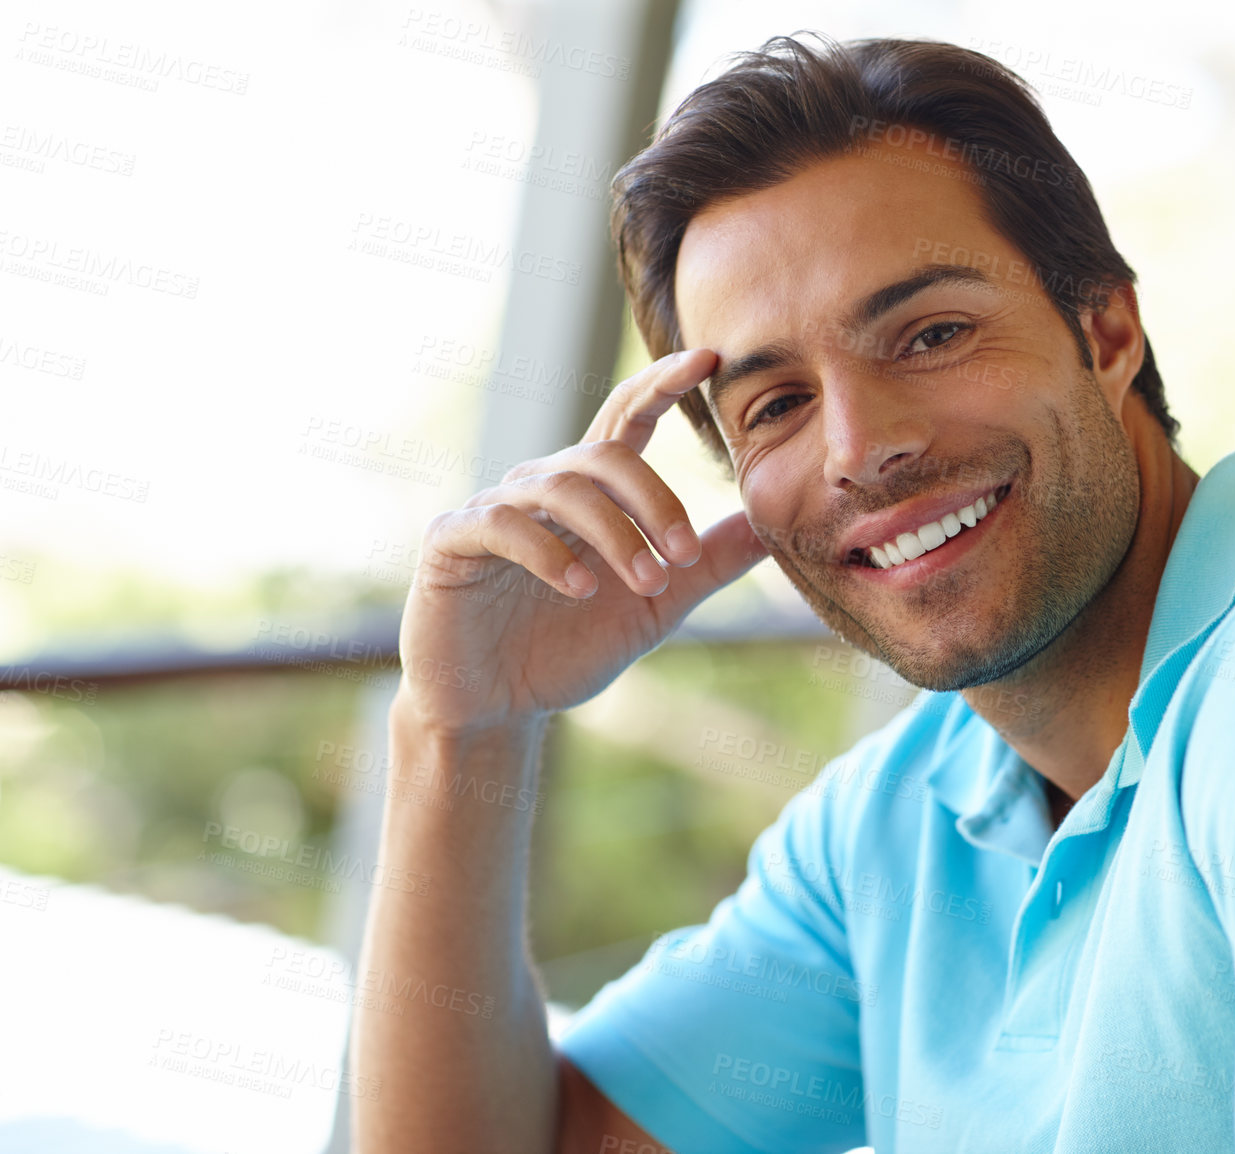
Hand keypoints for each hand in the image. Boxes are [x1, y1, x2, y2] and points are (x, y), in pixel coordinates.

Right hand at [395, 348, 764, 734]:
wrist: (494, 707)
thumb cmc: (569, 647)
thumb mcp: (657, 605)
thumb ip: (709, 562)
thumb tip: (773, 524)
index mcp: (589, 492)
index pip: (628, 419)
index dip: (664, 384)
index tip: (711, 360)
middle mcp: (539, 486)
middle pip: (603, 453)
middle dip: (655, 500)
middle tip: (685, 556)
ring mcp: (492, 508)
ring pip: (561, 487)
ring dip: (615, 534)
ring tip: (648, 583)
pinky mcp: (452, 542)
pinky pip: (502, 524)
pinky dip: (549, 552)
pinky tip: (582, 589)